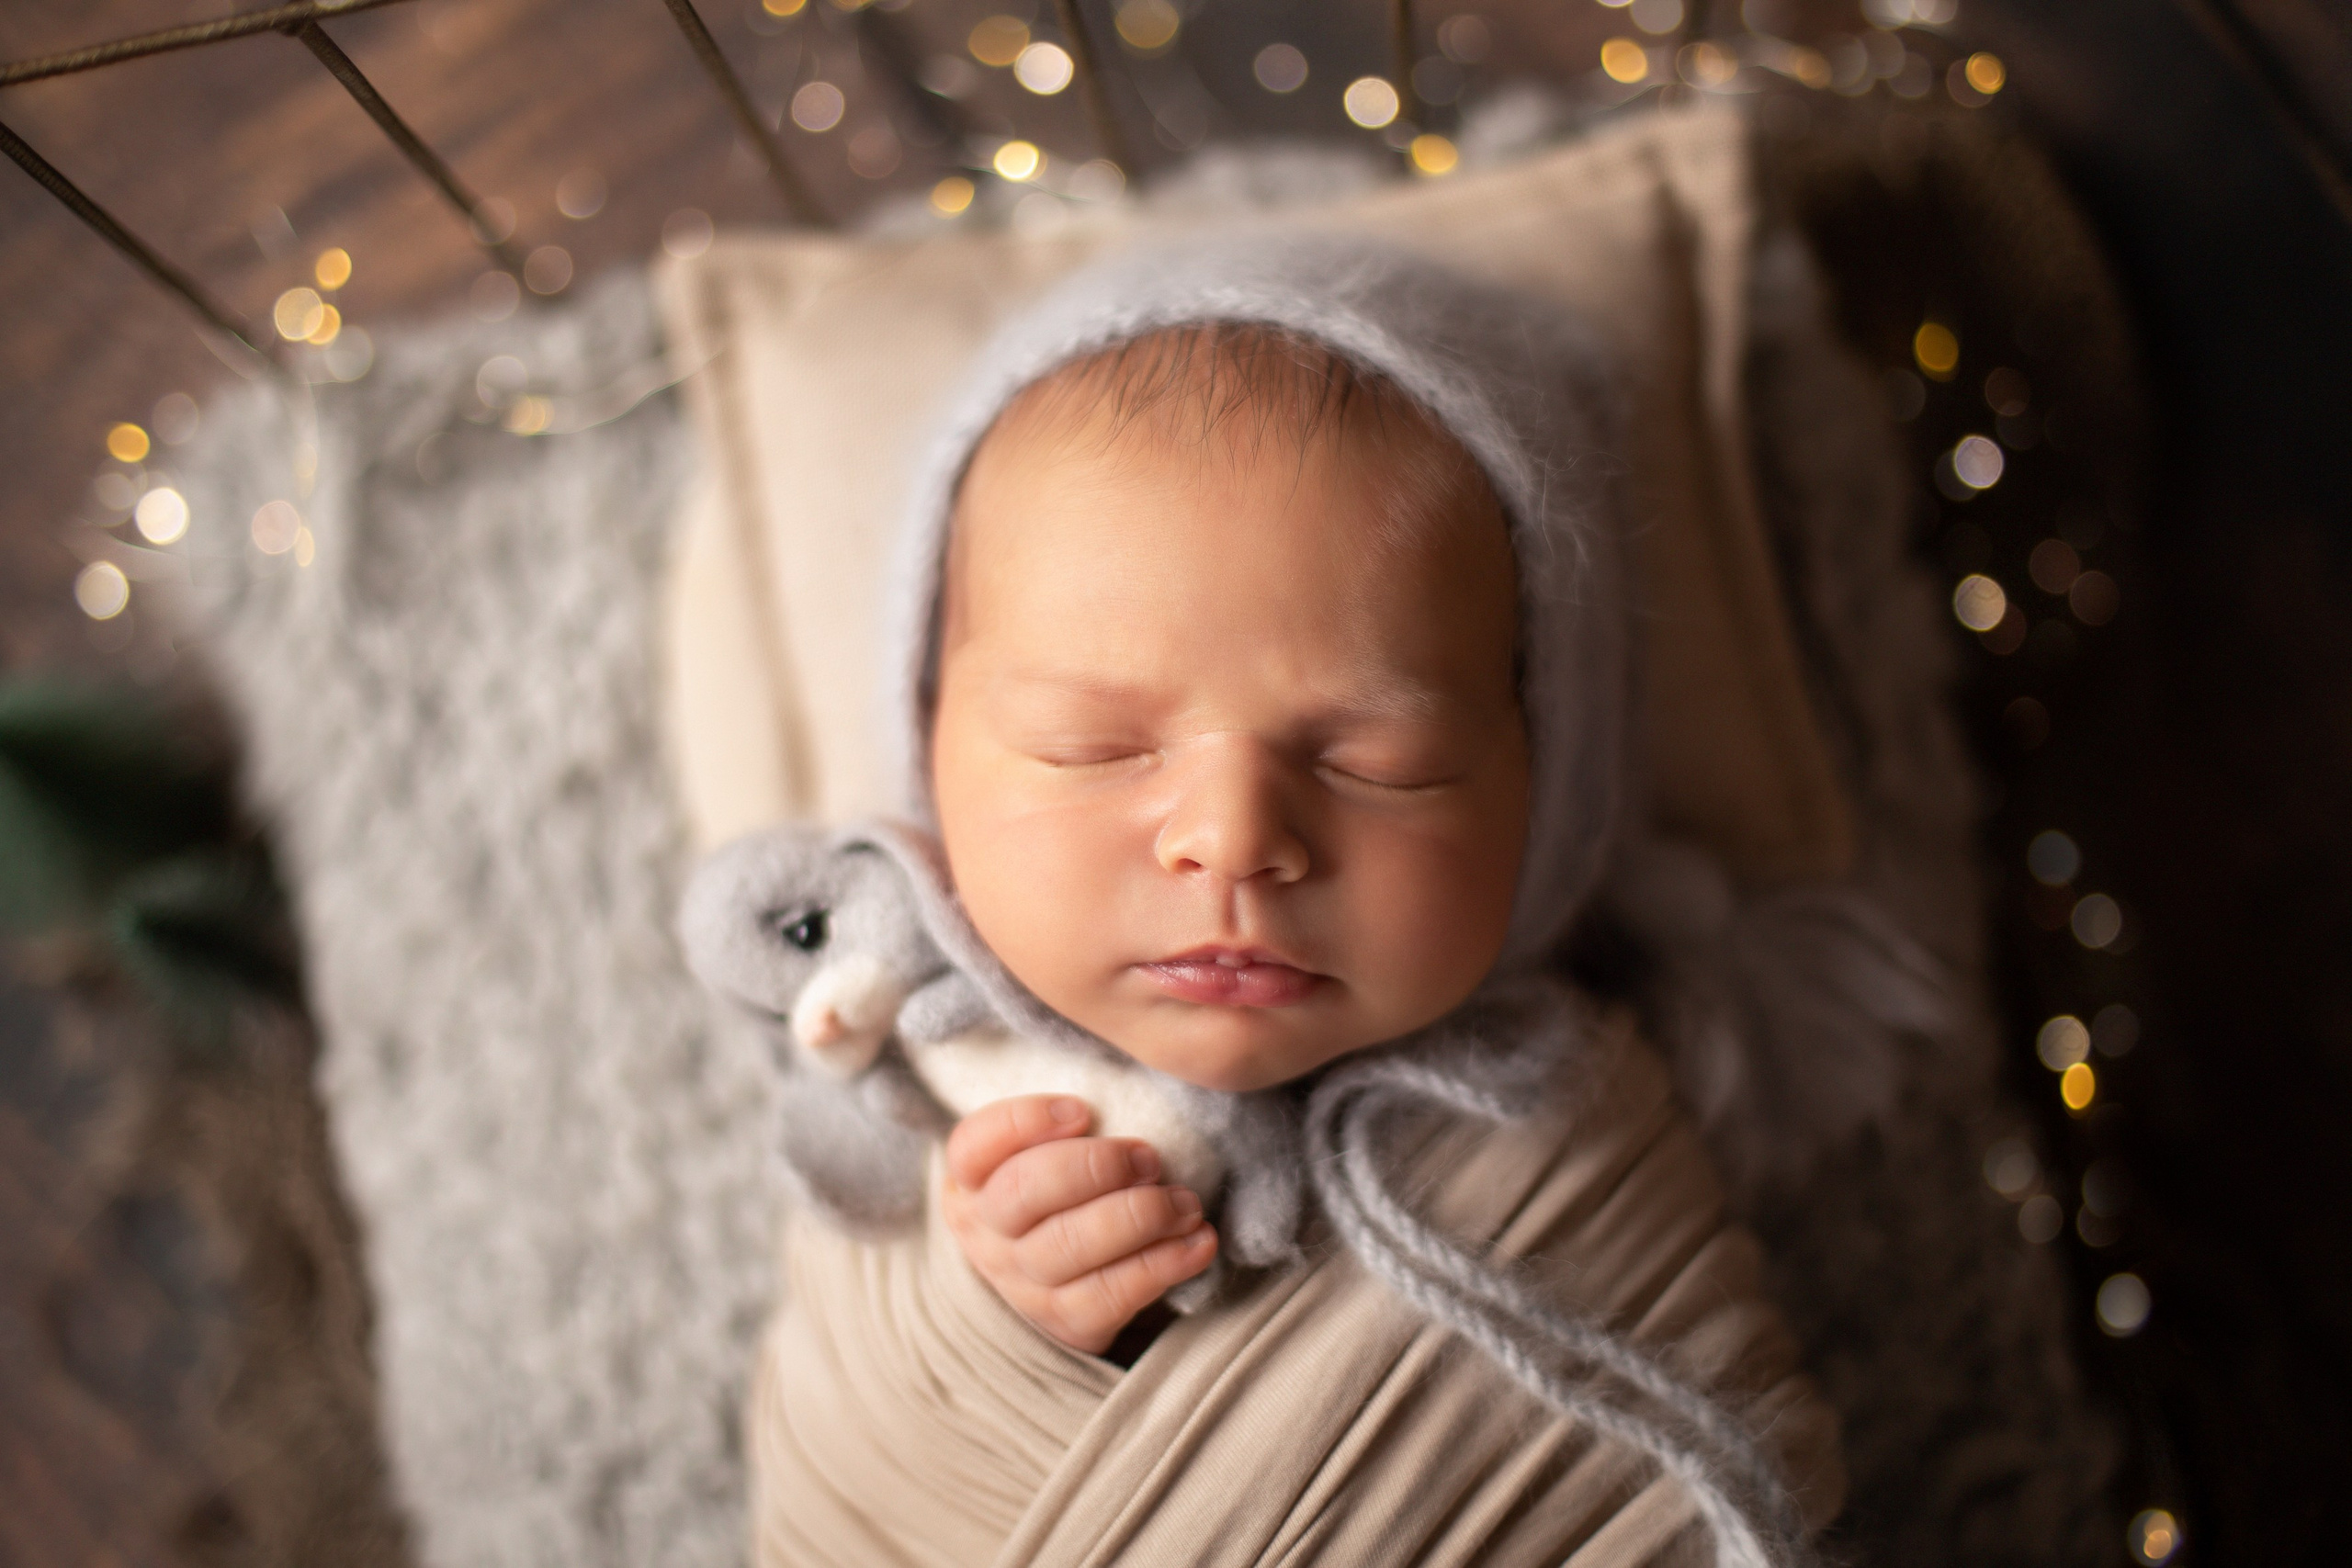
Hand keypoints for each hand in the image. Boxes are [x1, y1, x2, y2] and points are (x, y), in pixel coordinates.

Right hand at [940, 1095, 1217, 1354]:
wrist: (1066, 1279)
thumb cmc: (1068, 1188)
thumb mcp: (1049, 1149)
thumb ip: (1072, 1121)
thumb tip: (1134, 1076)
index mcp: (973, 1177)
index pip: (975, 1145)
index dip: (1024, 1122)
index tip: (1082, 1110)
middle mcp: (987, 1230)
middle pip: (1023, 1193)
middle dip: (1095, 1168)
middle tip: (1150, 1157)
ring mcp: (1022, 1281)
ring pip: (1069, 1249)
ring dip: (1138, 1218)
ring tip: (1186, 1202)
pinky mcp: (1067, 1322)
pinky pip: (1109, 1296)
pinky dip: (1161, 1266)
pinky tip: (1198, 1242)